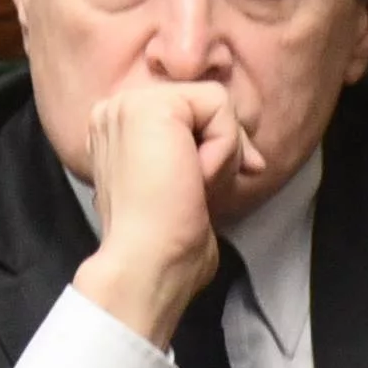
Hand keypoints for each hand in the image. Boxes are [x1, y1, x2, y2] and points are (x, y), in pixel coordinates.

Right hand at [66, 76, 241, 343]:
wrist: (145, 263)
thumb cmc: (163, 243)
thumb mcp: (185, 186)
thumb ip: (202, 156)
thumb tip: (251, 156)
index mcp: (118, 130)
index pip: (189, 114)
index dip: (215, 145)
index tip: (213, 186)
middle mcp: (116, 110)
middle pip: (203, 105)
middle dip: (222, 148)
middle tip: (200, 190)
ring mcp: (128, 104)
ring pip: (214, 104)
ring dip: (222, 153)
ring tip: (191, 187)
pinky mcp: (150, 106)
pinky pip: (219, 106)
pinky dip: (223, 148)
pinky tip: (193, 178)